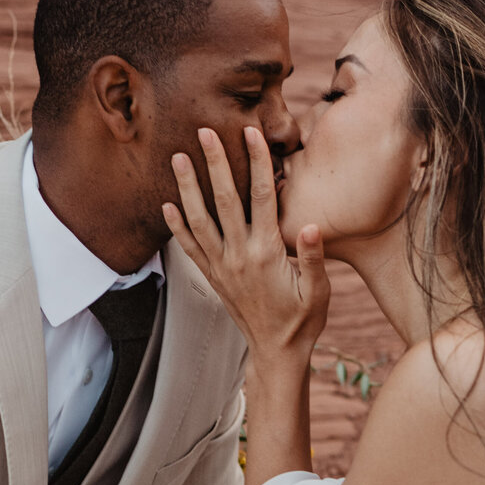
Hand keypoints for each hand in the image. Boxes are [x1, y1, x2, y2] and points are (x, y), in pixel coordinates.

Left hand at [163, 124, 329, 365]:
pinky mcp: (213, 278)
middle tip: (204, 131)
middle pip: (225, 200)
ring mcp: (222, 267)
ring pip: (200, 220)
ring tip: (178, 157)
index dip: (257, 162)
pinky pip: (190, 249)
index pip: (262, 197)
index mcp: (268, 253)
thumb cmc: (303, 321)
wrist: (277, 353)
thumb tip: (314, 225)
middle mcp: (240, 256)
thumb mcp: (318, 292)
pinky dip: (176, 227)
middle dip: (216, 163)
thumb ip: (314, 258)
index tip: (250, 132)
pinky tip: (166, 206)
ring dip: (188, 188)